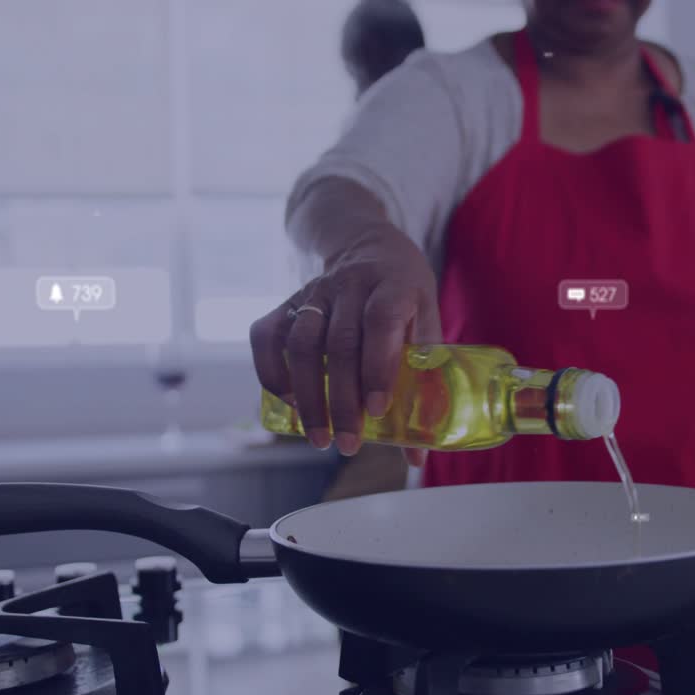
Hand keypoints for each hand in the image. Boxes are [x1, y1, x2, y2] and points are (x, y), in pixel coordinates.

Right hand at [249, 224, 440, 465]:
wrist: (367, 244)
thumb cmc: (404, 291)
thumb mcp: (427, 317)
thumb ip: (427, 375)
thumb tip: (419, 450)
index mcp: (394, 284)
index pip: (382, 321)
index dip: (378, 366)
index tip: (378, 409)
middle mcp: (351, 284)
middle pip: (340, 343)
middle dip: (342, 400)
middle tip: (349, 443)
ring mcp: (315, 291)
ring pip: (302, 344)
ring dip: (308, 396)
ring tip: (320, 437)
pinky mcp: (288, 301)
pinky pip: (267, 334)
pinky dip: (271, 371)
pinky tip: (288, 403)